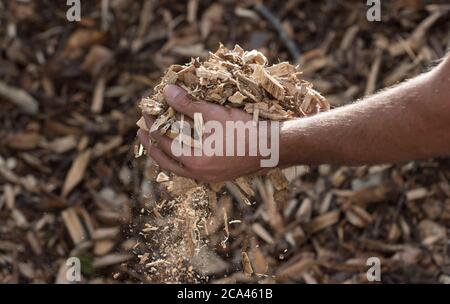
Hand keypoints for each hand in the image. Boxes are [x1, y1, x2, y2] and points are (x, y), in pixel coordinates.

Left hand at [137, 85, 267, 182]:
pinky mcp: (218, 176)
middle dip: (151, 144)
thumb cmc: (244, 129)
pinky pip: (191, 170)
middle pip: (165, 161)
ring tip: (158, 139)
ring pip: (177, 168)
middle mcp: (198, 174)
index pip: (163, 142)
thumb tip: (167, 91)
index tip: (145, 112)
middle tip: (141, 131)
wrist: (272, 148)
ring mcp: (208, 177)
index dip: (151, 125)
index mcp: (193, 160)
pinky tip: (183, 148)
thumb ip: (188, 104)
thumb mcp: (214, 114)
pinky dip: (181, 159)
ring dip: (166, 153)